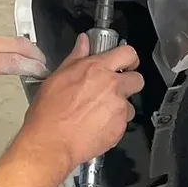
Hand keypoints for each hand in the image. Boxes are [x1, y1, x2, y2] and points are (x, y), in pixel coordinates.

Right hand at [22, 34, 144, 172]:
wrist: (51, 142)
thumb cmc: (50, 113)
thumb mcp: (57, 77)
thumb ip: (76, 58)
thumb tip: (83, 43)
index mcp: (97, 70)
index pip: (128, 54)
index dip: (129, 58)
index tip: (126, 63)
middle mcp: (112, 87)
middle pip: (138, 79)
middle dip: (130, 82)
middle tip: (116, 88)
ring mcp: (118, 108)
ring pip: (130, 104)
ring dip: (120, 107)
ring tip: (100, 112)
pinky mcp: (119, 128)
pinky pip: (123, 123)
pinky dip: (114, 124)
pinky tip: (97, 125)